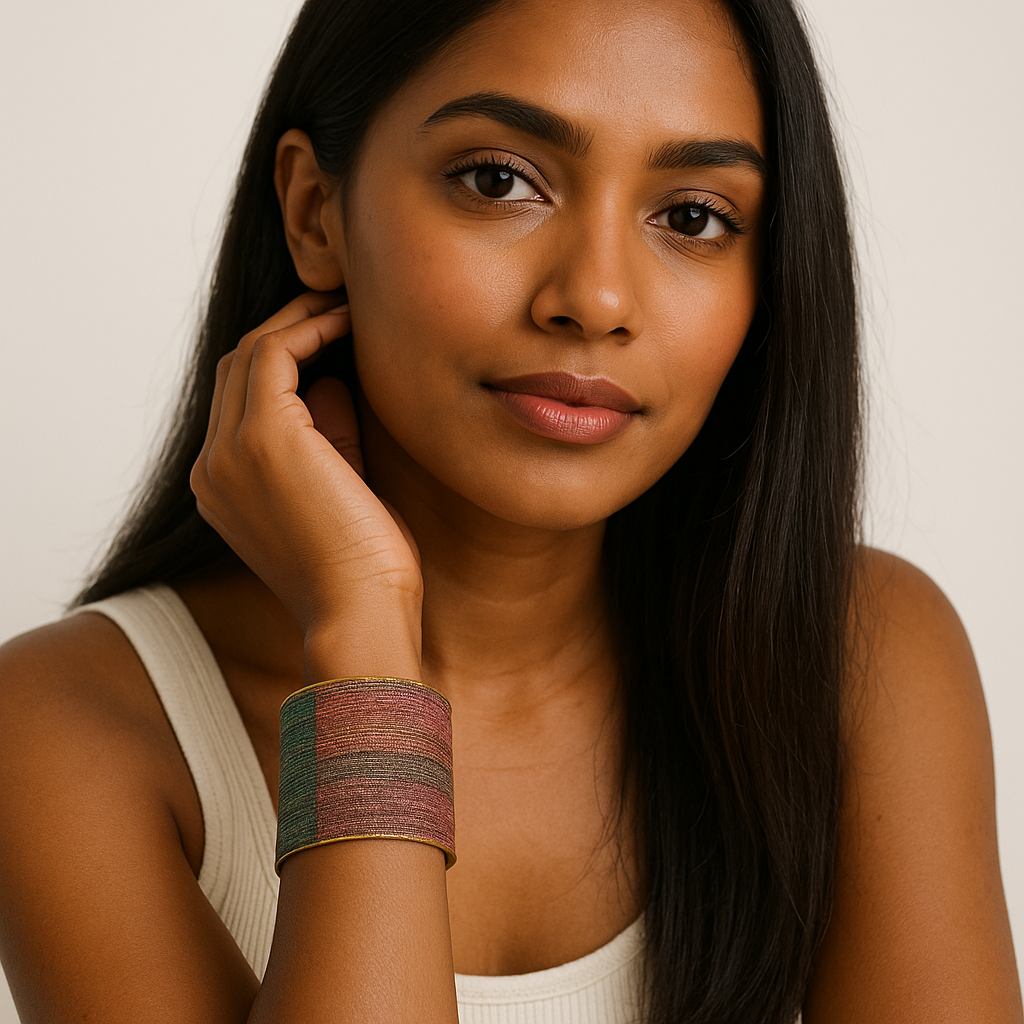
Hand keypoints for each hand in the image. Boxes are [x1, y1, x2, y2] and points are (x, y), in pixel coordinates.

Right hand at [190, 292, 422, 655]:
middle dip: (289, 328)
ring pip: (251, 353)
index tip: (334, 336)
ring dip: (300, 320)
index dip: (287, 358)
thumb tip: (334, 376)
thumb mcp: (339, 488)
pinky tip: (348, 323)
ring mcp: (229, 451)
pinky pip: (275, 353)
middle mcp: (213, 466)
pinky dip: (310, 328)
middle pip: (238, 368)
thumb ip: (328, 431)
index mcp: (223, 486)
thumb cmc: (364, 567)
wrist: (362, 614)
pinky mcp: (262, 437)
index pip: (241, 399)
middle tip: (340, 308)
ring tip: (349, 306)